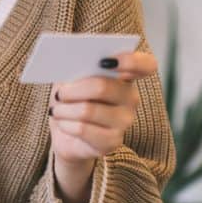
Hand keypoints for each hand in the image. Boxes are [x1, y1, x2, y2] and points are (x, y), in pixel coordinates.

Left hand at [47, 49, 157, 202]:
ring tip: (56, 110)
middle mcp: (131, 98)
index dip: (131, 61)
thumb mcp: (72, 78)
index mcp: (126, 75)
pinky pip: (83, 129)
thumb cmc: (72, 99)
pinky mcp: (113, 141)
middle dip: (74, 89)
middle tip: (60, 93)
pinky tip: (62, 122)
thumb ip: (78, 67)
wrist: (66, 132)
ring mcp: (125, 121)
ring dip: (65, 109)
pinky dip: (66, 124)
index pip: (146, 65)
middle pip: (103, 87)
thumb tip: (72, 62)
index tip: (106, 61)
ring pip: (88, 110)